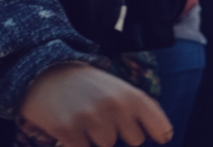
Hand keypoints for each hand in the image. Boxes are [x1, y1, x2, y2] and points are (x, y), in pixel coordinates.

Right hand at [19, 63, 172, 146]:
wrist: (47, 73)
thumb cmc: (89, 86)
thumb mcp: (118, 89)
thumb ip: (139, 109)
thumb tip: (164, 136)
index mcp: (130, 94)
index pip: (155, 120)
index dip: (160, 131)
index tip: (164, 138)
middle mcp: (115, 106)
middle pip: (135, 140)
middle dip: (123, 133)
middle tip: (106, 116)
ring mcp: (92, 119)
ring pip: (108, 146)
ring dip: (97, 138)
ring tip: (86, 119)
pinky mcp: (68, 132)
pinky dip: (77, 143)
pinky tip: (71, 128)